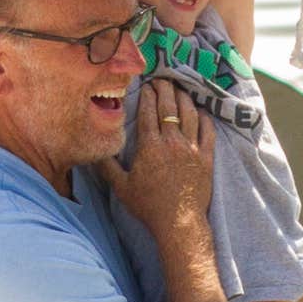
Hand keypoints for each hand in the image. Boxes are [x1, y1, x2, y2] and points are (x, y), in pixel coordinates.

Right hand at [111, 82, 214, 239]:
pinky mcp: (206, 158)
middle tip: (163, 79)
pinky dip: (205, 118)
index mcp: (150, 146)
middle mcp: (172, 142)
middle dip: (165, 89)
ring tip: (180, 89)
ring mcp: (191, 148)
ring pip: (189, 114)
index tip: (146, 85)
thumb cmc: (149, 206)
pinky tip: (201, 112)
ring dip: (184, 98)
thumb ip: (107, 167)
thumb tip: (94, 152)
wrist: (179, 222)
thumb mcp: (122, 187)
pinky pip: (208, 131)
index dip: (147, 95)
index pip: (148, 112)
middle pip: (169, 107)